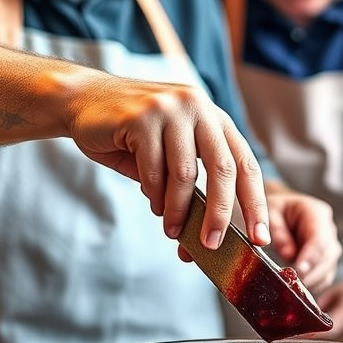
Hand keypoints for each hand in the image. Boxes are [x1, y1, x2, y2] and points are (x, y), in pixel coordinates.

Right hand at [66, 73, 270, 248]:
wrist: (83, 99)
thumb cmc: (129, 131)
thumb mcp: (170, 148)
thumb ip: (191, 179)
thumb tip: (208, 228)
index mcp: (213, 116)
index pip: (245, 162)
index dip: (255, 202)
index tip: (260, 236)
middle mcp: (198, 106)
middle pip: (223, 169)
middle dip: (220, 213)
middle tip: (213, 244)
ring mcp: (170, 108)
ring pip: (185, 174)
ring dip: (178, 210)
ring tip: (171, 230)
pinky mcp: (142, 117)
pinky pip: (153, 171)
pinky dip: (153, 195)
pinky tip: (152, 204)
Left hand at [264, 187, 340, 293]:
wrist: (278, 211)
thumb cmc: (274, 209)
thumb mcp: (269, 212)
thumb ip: (277, 230)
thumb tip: (288, 254)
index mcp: (316, 213)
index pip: (319, 238)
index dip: (311, 257)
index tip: (300, 271)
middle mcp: (328, 229)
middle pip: (327, 256)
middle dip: (311, 273)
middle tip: (292, 285)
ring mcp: (329, 245)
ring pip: (328, 269)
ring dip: (311, 281)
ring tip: (291, 288)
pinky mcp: (325, 260)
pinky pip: (324, 277)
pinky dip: (312, 285)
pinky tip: (296, 289)